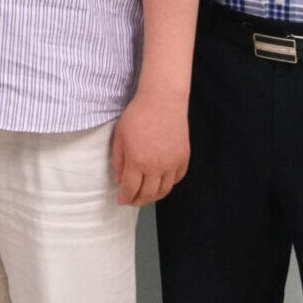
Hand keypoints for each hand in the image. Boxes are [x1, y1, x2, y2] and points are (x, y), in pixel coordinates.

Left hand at [110, 90, 189, 206]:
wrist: (163, 101)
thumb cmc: (138, 115)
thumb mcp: (120, 136)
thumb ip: (119, 160)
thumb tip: (119, 180)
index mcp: (138, 161)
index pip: (131, 189)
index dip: (125, 198)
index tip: (121, 200)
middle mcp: (157, 166)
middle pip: (148, 194)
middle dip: (138, 201)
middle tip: (132, 201)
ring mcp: (172, 164)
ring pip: (164, 190)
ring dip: (153, 196)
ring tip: (145, 196)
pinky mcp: (183, 159)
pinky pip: (176, 179)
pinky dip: (168, 185)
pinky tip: (160, 184)